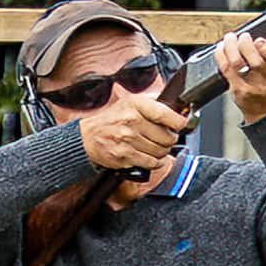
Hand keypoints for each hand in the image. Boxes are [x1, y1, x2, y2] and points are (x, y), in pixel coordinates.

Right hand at [73, 82, 193, 184]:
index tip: (179, 125)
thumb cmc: (111, 120)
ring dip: (161, 152)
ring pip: (161, 151)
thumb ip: (153, 102)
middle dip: (169, 139)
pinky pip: (151, 162)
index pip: (167, 115)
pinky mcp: (124, 155)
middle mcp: (131, 121)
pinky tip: (150, 157)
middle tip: (164, 138)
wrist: (86, 137)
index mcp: (135, 105)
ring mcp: (127, 139)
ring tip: (154, 147)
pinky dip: (154, 162)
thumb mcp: (130, 102)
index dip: (179, 122)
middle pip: (167, 137)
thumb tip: (177, 106)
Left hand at [210, 28, 265, 121]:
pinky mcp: (238, 90)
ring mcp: (254, 87)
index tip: (258, 40)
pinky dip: (221, 56)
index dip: (265, 47)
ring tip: (230, 38)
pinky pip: (226, 70)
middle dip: (245, 45)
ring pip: (237, 64)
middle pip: (255, 61)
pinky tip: (221, 48)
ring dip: (230, 47)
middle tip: (242, 36)